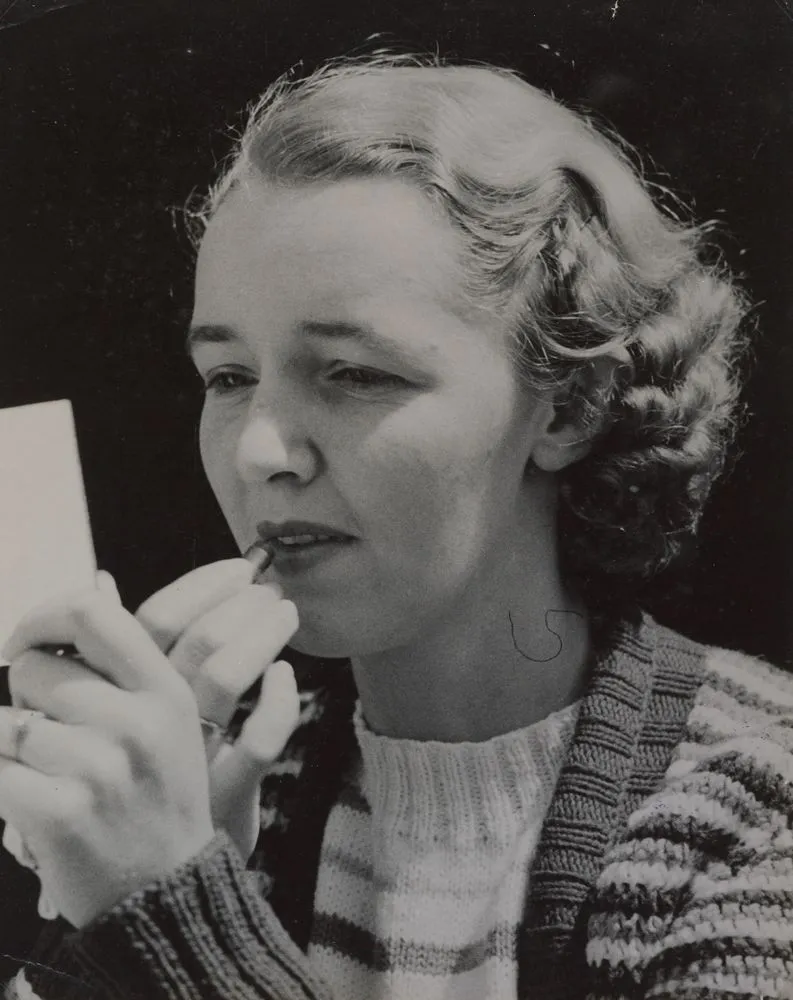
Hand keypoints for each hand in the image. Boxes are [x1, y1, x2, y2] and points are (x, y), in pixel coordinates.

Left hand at [0, 585, 214, 927]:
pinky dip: (1, 783)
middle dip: (27, 698)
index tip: (31, 643)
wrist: (166, 892)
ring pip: (5, 722)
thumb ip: (126, 659)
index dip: (44, 616)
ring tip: (50, 777)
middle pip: (36, 668)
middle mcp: (137, 722)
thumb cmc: (158, 798)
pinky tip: (29, 803)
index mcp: (165, 691)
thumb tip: (94, 584)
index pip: (92, 612)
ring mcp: (98, 767)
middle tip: (53, 737)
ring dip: (12, 748)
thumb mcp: (167, 720)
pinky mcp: (56, 812)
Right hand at [135, 559, 300, 859]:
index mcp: (120, 690)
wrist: (135, 876)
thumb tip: (103, 579)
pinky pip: (259, 743)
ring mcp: (190, 757)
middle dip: (243, 602)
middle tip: (270, 586)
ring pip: (229, 676)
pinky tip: (286, 675)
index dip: (202, 584)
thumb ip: (108, 643)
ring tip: (285, 610)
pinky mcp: (223, 796)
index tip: (240, 567)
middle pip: (201, 639)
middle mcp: (152, 719)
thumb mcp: (105, 707)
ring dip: (264, 634)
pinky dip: (280, 703)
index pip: (156, 617)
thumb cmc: (121, 773)